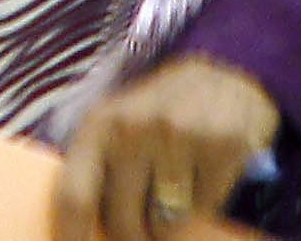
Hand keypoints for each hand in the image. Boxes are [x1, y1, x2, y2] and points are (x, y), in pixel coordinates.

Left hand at [52, 52, 278, 240]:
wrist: (228, 75)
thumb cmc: (161, 115)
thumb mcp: (119, 129)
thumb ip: (97, 172)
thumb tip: (83, 231)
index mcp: (101, 124)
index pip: (74, 197)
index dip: (72, 236)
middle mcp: (136, 126)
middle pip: (122, 223)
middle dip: (132, 236)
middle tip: (143, 229)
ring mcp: (181, 135)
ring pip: (166, 225)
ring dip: (171, 220)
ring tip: (177, 190)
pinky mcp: (223, 145)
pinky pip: (205, 210)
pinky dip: (206, 205)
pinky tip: (206, 176)